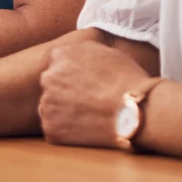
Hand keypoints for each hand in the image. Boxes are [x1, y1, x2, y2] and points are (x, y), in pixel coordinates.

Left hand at [38, 40, 152, 147]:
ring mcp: (46, 104)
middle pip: (50, 85)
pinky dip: (66, 130)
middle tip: (87, 100)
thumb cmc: (125, 79)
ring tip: (89, 115)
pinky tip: (86, 128)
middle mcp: (47, 78)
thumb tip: (73, 56)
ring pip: (50, 107)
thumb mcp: (102, 50)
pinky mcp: (51, 129)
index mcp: (58, 55)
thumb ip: (80, 51)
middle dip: (64, 91)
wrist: (134, 111)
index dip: (68, 74)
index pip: (52, 63)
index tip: (80, 83)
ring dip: (64, 111)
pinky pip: (54, 128)